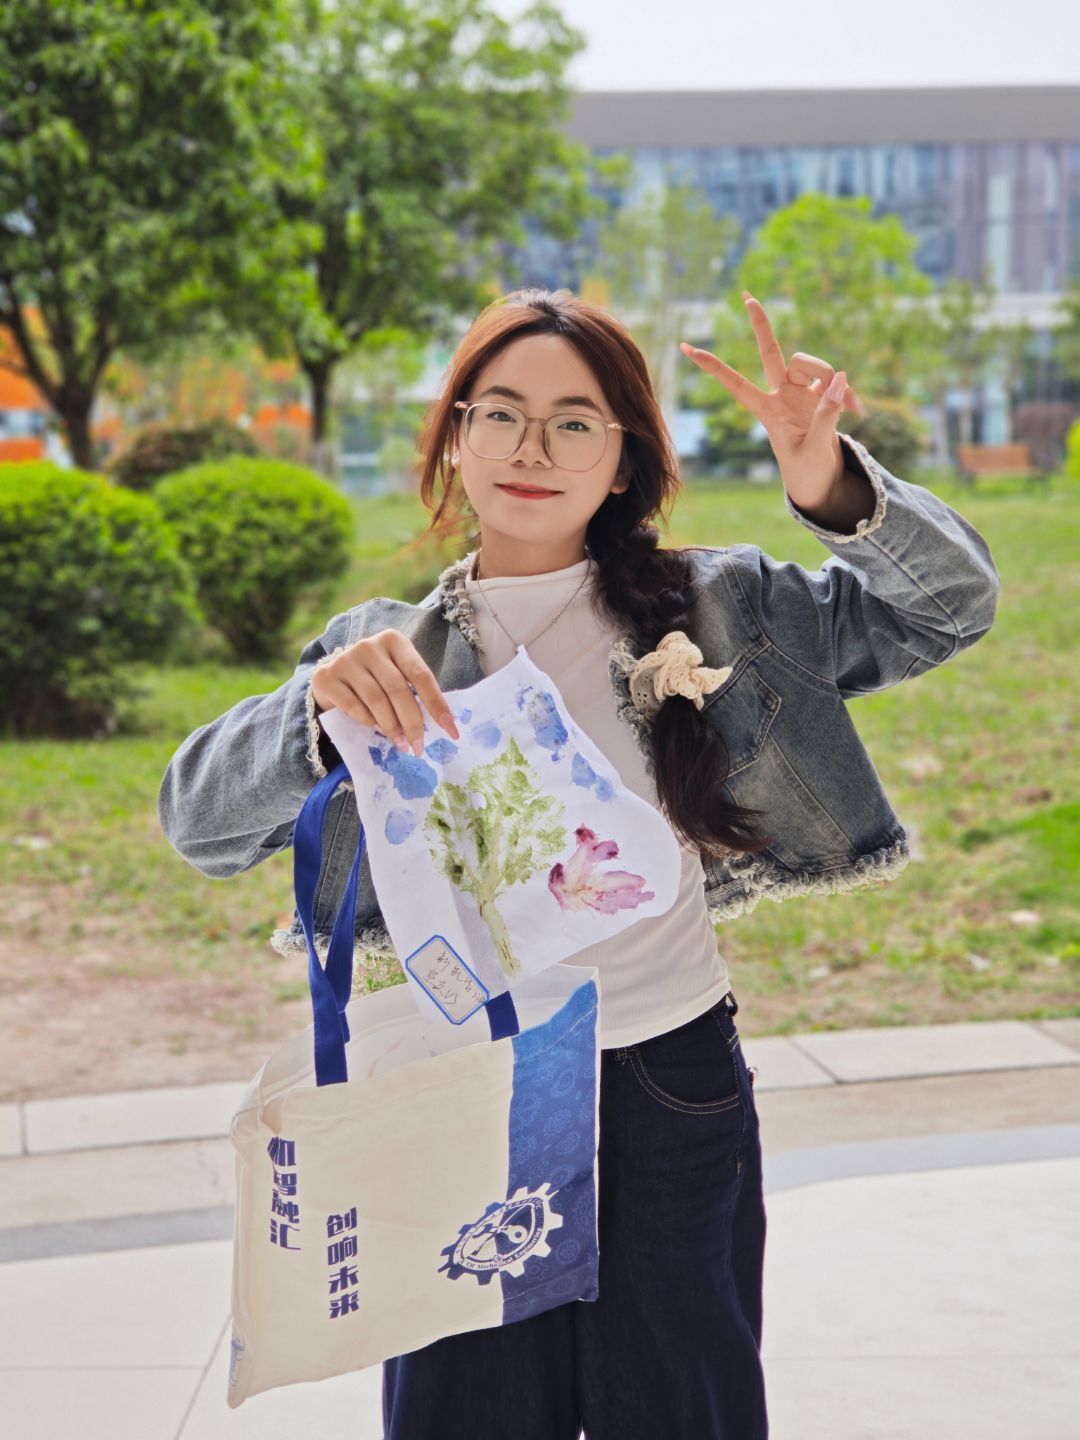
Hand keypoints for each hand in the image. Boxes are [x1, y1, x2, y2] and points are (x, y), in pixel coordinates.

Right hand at [310, 629, 459, 757]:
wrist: (333, 675)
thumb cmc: (374, 677)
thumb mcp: (396, 674)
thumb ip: (413, 690)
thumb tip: (441, 723)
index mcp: (394, 641)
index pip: (420, 674)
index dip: (436, 703)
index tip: (450, 729)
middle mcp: (369, 645)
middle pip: (398, 689)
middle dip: (413, 722)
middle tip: (419, 746)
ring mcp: (346, 659)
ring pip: (377, 701)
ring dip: (392, 727)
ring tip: (402, 744)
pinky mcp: (326, 677)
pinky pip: (354, 707)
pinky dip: (369, 722)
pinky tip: (378, 731)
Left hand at [680, 293, 865, 508]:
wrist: (822, 483)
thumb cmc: (808, 472)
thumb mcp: (815, 448)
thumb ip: (826, 414)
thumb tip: (840, 377)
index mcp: (767, 412)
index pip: (737, 384)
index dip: (713, 368)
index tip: (687, 348)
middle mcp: (782, 395)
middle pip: (771, 351)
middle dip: (761, 324)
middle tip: (746, 296)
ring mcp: (803, 392)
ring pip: (813, 363)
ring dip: (830, 375)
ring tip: (848, 406)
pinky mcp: (824, 394)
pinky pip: (837, 380)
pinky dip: (848, 394)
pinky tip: (859, 412)